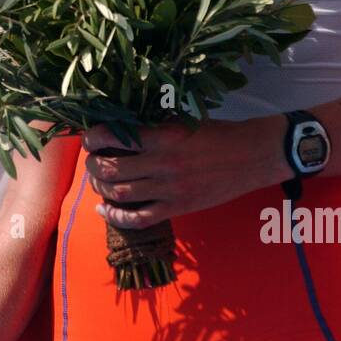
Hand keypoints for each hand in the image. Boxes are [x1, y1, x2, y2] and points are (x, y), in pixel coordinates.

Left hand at [82, 116, 288, 228]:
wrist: (251, 156)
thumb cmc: (217, 133)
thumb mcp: (184, 121)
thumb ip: (153, 126)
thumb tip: (119, 127)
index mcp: (164, 137)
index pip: (116, 138)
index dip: (94, 139)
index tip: (88, 138)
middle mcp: (163, 164)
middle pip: (112, 169)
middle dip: (93, 165)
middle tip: (92, 159)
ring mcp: (170, 190)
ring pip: (120, 194)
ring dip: (100, 188)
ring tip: (97, 180)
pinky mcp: (178, 208)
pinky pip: (138, 219)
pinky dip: (115, 216)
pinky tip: (103, 210)